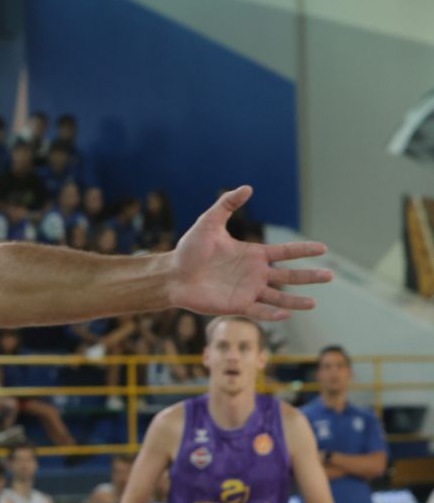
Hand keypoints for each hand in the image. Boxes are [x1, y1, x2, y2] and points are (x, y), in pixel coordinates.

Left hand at [164, 187, 333, 320]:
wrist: (171, 273)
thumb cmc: (189, 249)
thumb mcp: (209, 222)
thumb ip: (227, 205)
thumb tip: (247, 187)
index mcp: (253, 254)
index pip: (285, 252)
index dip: (304, 250)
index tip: (323, 248)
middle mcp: (254, 274)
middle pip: (289, 275)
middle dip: (309, 276)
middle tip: (330, 276)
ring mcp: (247, 290)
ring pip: (278, 297)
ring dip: (295, 301)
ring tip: (314, 303)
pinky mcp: (236, 305)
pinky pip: (258, 311)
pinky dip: (272, 314)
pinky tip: (285, 314)